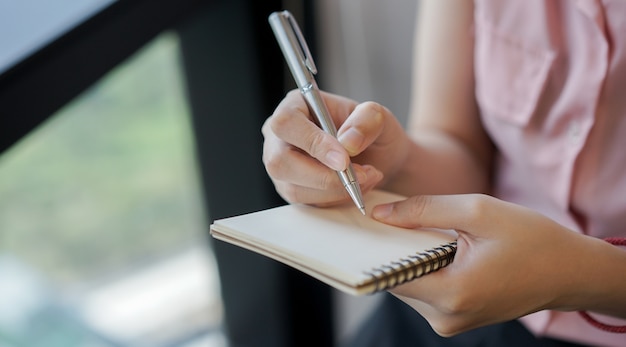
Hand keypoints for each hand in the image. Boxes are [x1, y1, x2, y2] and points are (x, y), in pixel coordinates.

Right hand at [262, 90, 408, 205]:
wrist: (378, 156)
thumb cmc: (370, 131)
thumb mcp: (378, 116)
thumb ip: (366, 121)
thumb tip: (347, 142)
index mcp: (295, 105)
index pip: (287, 123)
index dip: (312, 143)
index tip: (343, 159)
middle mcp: (280, 136)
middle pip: (280, 161)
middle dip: (324, 176)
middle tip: (359, 175)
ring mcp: (282, 164)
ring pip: (293, 188)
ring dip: (334, 190)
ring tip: (365, 177)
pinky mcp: (291, 188)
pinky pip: (306, 202)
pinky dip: (335, 199)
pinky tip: (353, 187)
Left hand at [371, 194, 595, 335]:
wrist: (570, 272)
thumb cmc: (531, 239)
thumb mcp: (477, 211)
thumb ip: (424, 211)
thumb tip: (380, 214)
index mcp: (452, 294)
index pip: (388, 274)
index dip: (376, 247)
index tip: (372, 223)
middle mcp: (446, 317)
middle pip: (397, 280)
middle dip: (397, 249)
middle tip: (404, 219)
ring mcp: (451, 323)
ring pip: (409, 286)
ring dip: (413, 259)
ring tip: (431, 234)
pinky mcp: (456, 319)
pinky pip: (426, 291)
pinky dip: (426, 269)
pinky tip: (440, 249)